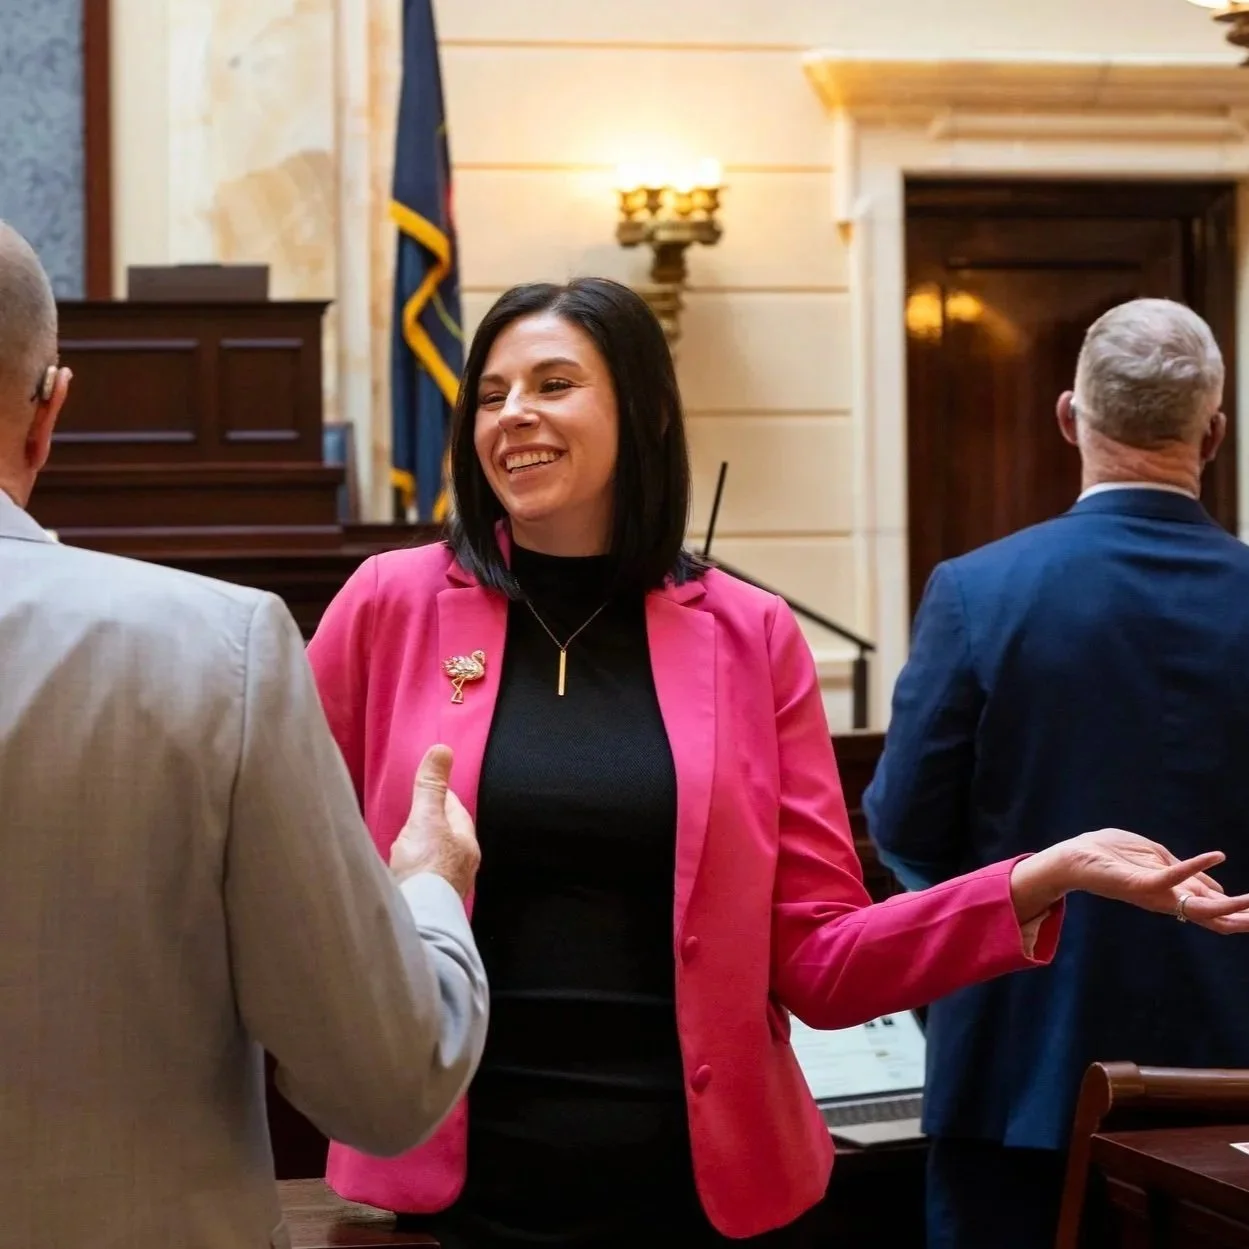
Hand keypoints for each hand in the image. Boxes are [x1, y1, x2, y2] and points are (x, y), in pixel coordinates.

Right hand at [389, 744, 479, 897]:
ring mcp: (448, 885)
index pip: (457, 811)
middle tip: (415, 816)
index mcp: (466, 842)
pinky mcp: (432, 902)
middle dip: (432, 825)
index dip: (442, 797)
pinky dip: (415, 872)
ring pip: (437, 859)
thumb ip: (431, 787)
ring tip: (406, 845)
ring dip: (423, 850)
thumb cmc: (426, 868)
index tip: (429, 790)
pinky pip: (425, 879)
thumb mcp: (426, 819)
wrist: (419, 920)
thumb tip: (443, 750)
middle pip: (448, 837)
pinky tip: (403, 875)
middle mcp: (463, 865)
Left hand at [1011, 829, 1248, 933]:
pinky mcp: (1140, 883)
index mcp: (1173, 896)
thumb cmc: (1113, 856)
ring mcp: (1154, 894)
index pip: (1213, 911)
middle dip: (1241, 918)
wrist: (1073, 858)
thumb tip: (1220, 888)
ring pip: (1198, 905)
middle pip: (1212, 916)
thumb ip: (1187, 876)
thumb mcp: (1159, 861)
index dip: (1239, 915)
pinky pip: (1171, 877)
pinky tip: (1217, 857)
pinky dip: (1195, 867)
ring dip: (1228, 903)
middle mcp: (1167, 901)